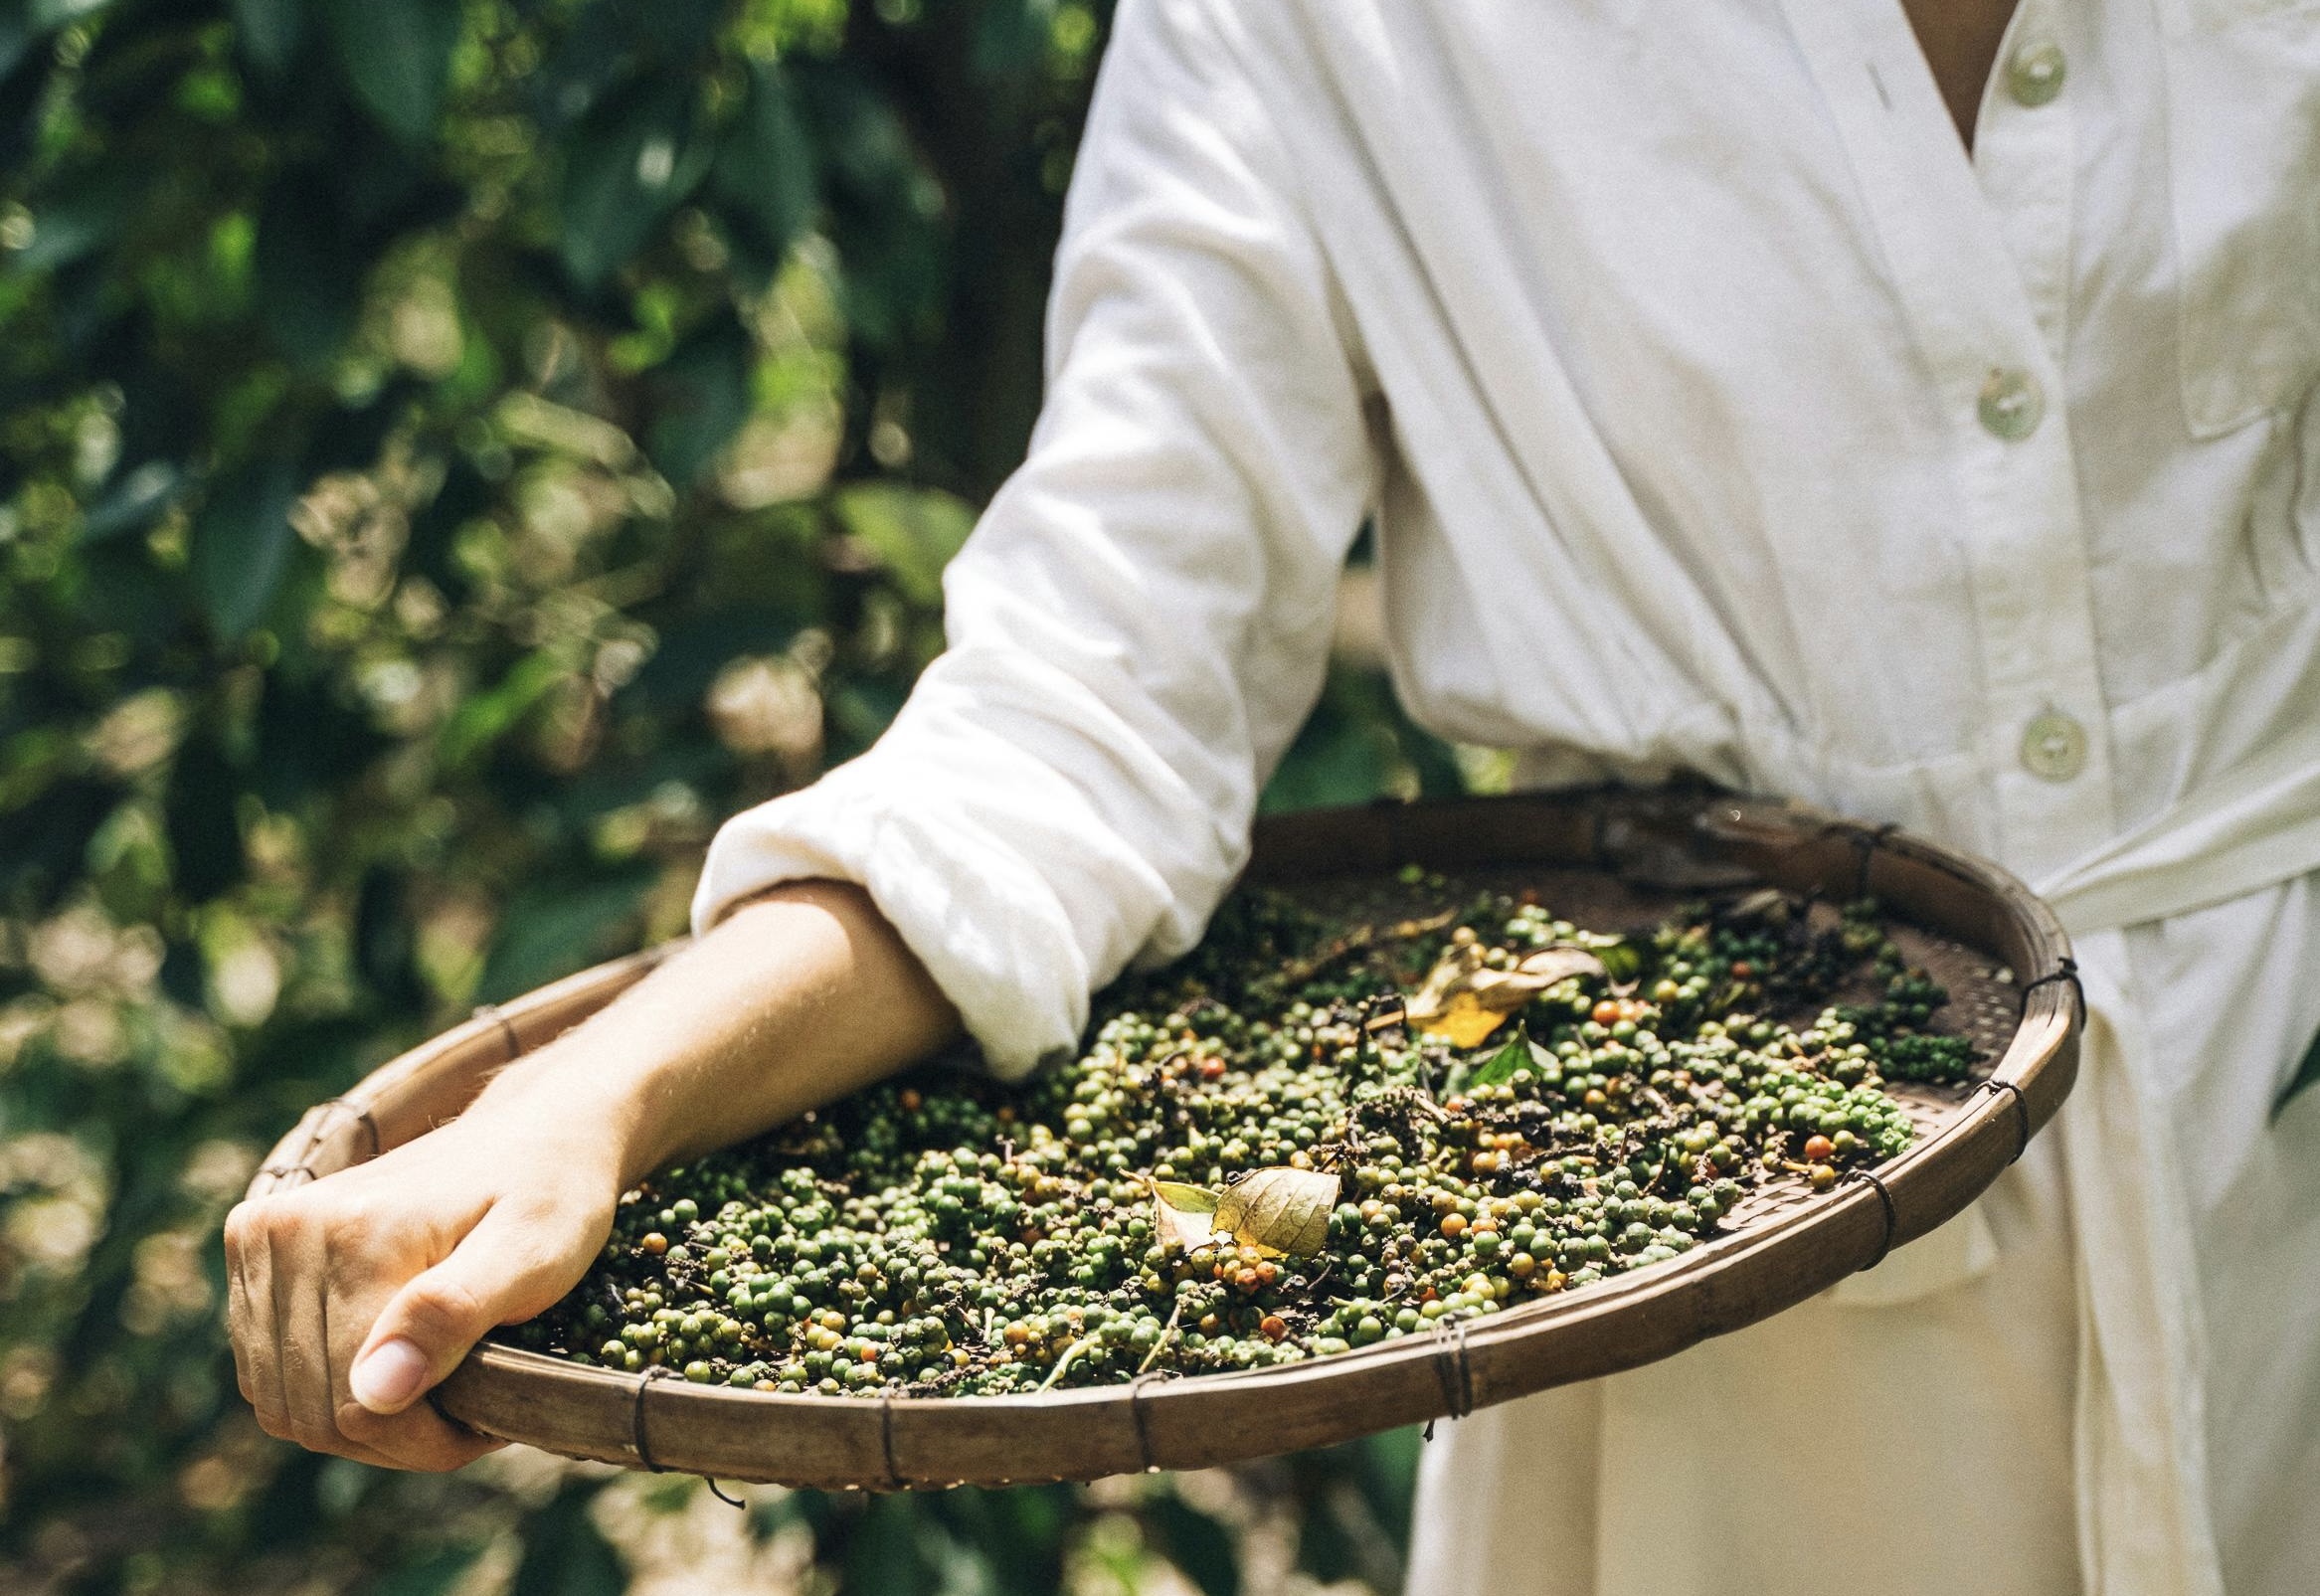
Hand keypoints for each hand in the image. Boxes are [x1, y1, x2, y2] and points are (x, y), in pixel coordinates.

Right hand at [223, 1092, 619, 1470]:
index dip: (426, 1439)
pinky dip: (325, 1395)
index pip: (358, 1403)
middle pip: (314, 1409)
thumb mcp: (535, 1252)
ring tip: (438, 1399)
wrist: (534, 1130)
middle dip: (397, 1437)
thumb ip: (454, 1313)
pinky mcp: (255, 1248)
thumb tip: (375, 1392)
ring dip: (359, 1424)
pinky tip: (393, 1375)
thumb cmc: (551, 1194)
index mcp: (353, 1231)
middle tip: (470, 1418)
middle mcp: (287, 1230)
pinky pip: (268, 1372)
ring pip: (285, 1402)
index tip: (489, 1424)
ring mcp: (262, 1237)